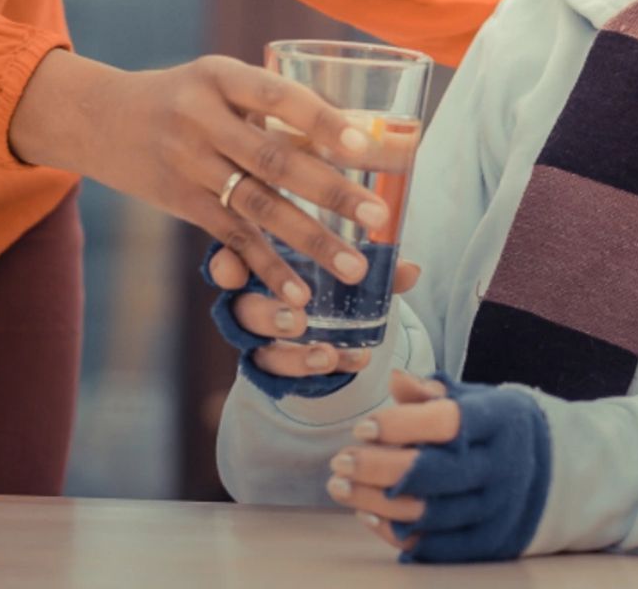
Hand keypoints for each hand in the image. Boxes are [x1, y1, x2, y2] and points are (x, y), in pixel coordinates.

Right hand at [7, 48, 390, 299]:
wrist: (98, 117)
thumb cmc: (182, 96)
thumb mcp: (218, 82)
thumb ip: (270, 108)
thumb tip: (355, 138)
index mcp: (219, 75)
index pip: (278, 97)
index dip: (320, 121)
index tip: (365, 146)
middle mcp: (200, 118)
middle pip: (274, 160)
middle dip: (331, 192)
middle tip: (378, 218)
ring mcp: (188, 163)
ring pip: (257, 206)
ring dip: (310, 240)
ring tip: (354, 266)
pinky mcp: (181, 201)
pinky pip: (230, 237)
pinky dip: (267, 267)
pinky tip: (300, 294)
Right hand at [205, 247, 419, 388]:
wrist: (326, 322)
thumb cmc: (325, 278)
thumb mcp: (346, 267)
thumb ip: (374, 269)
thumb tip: (411, 269)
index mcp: (258, 264)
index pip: (230, 261)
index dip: (226, 266)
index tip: (234, 272)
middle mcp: (249, 302)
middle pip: (243, 311)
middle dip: (268, 315)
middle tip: (298, 319)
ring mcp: (258, 341)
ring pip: (260, 352)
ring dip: (292, 354)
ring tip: (325, 355)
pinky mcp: (272, 368)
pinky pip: (286, 377)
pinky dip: (315, 372)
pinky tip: (348, 363)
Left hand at [326, 370, 552, 563]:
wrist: (554, 474)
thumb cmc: (497, 429)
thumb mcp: (475, 400)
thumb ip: (432, 393)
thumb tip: (394, 380)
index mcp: (501, 421)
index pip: (447, 423)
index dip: (400, 426)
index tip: (362, 427)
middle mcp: (504, 467)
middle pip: (433, 473)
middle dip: (377, 468)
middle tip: (339, 461)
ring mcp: (499, 509)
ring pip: (428, 512)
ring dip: (375, 502)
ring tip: (340, 486)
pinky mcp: (490, 543)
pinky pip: (435, 544)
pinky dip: (395, 533)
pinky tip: (366, 513)